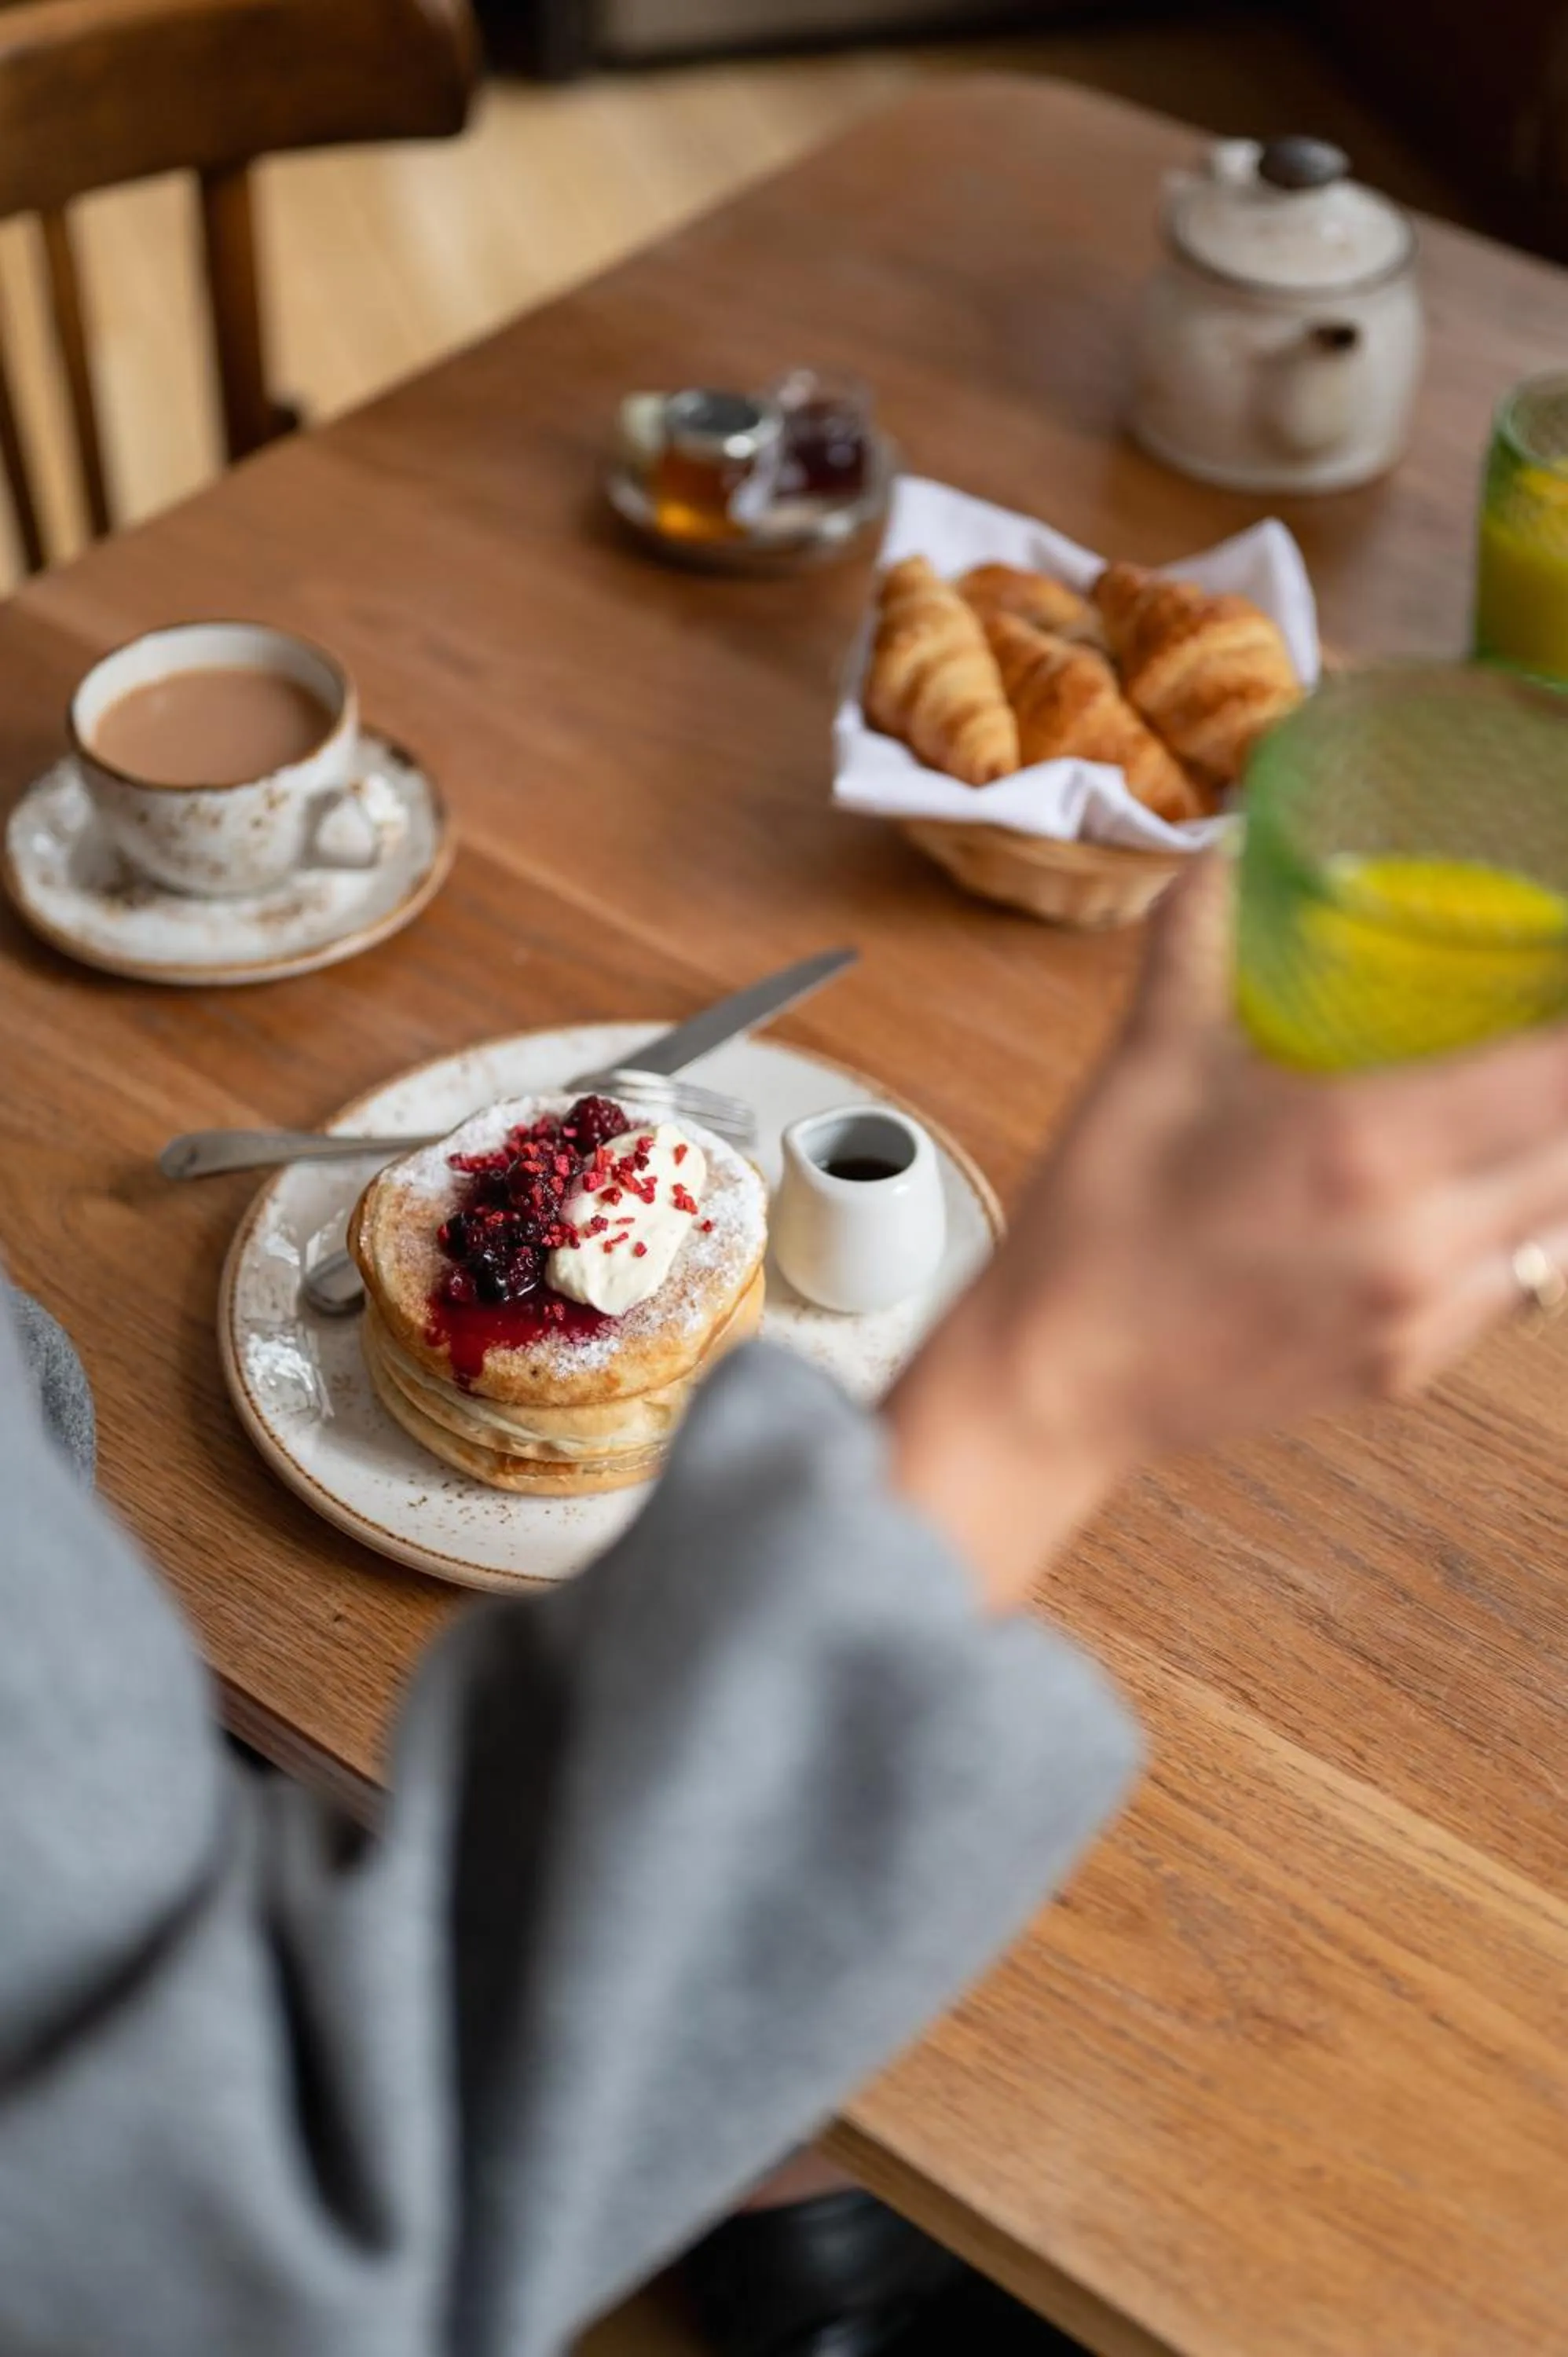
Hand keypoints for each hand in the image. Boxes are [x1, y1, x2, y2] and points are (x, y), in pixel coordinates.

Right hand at [888, 857, 1567, 1611]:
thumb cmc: (1096, 1220)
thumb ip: (1204, 938)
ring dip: (1555, 1164)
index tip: (1559, 981)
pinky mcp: (1410, 1369)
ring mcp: (1425, 1316)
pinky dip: (1523, 1233)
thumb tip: (1233, 843)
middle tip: (1541, 1032)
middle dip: (1567, 1086)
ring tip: (1521, 1112)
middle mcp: (1422, 1237)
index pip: (1561, 1071)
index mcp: (1366, 1143)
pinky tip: (1480, 1195)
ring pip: (1566, 1231)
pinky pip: (1516, 1290)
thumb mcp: (1149, 1059)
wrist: (1054, 1384)